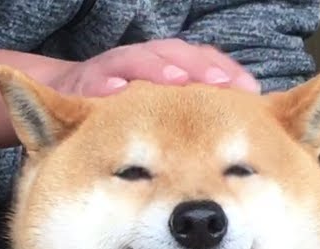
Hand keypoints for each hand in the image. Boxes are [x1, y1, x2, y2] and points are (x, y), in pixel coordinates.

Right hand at [48, 39, 260, 97]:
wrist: (68, 101)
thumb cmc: (127, 112)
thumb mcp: (164, 113)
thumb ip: (198, 113)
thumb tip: (242, 122)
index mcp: (166, 66)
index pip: (201, 60)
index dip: (225, 70)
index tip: (250, 89)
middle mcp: (142, 61)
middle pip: (174, 55)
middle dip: (199, 67)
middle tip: (222, 82)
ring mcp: (112, 70)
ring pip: (136, 61)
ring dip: (157, 68)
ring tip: (177, 80)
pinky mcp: (82, 85)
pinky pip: (92, 82)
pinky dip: (104, 84)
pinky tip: (115, 91)